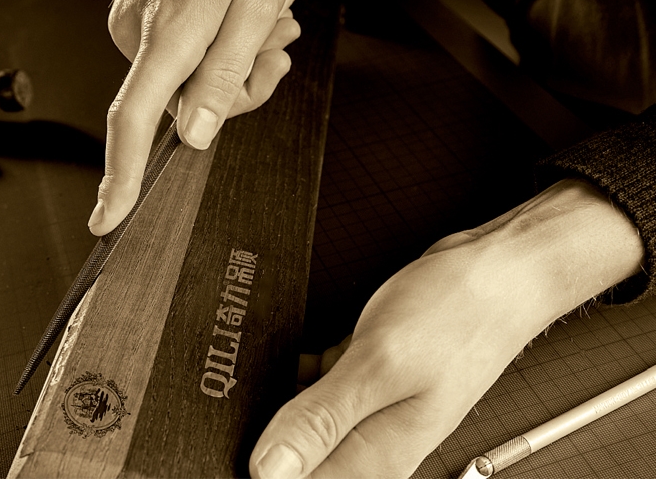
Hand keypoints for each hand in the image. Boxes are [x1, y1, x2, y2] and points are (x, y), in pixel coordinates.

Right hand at [88, 0, 308, 235]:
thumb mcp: (258, 4)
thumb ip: (226, 74)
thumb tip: (196, 135)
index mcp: (168, 33)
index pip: (134, 120)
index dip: (121, 176)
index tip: (108, 219)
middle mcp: (140, 30)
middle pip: (184, 105)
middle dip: (240, 91)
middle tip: (275, 52)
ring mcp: (137, 21)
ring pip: (192, 81)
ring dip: (240, 63)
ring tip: (269, 24)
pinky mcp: (144, 13)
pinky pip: (185, 56)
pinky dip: (222, 46)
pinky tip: (246, 18)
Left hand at [250, 179, 644, 477]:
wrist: (501, 275)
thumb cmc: (457, 315)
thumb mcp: (381, 363)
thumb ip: (321, 419)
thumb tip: (270, 469)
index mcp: (376, 456)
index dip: (261, 461)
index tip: (233, 430)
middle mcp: (372, 444)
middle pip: (295, 460)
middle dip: (268, 429)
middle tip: (253, 389)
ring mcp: (370, 414)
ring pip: (302, 426)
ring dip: (283, 401)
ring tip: (279, 367)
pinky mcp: (367, 386)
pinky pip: (316, 395)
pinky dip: (301, 377)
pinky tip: (303, 356)